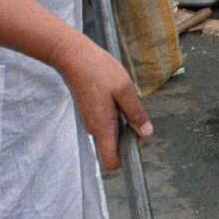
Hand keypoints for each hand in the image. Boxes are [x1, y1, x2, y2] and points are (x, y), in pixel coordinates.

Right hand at [51, 35, 150, 170]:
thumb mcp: (125, 90)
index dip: (126, 158)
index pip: (111, 162)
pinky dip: (113, 114)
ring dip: (121, 122)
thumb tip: (146, 133)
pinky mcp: (87, 111)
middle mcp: (94, 129)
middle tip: (134, 112)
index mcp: (103, 128)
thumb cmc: (98, 70)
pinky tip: (115, 95)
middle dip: (128, 136)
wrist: (72, 55)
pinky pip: (104, 122)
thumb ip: (136, 114)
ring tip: (123, 99)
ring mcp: (89, 120)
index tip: (137, 142)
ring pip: (109, 133)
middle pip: (113, 147)